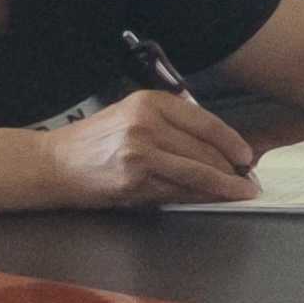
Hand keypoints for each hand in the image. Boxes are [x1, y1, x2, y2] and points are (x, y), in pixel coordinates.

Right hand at [40, 91, 256, 205]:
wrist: (55, 163)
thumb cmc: (98, 140)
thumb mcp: (133, 115)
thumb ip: (172, 124)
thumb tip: (219, 145)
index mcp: (150, 103)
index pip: (206, 123)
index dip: (233, 142)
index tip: (247, 155)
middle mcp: (147, 125)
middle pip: (206, 151)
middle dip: (231, 168)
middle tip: (248, 178)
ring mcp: (141, 154)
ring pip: (198, 173)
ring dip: (224, 187)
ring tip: (241, 192)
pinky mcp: (135, 181)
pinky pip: (179, 191)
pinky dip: (200, 197)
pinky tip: (214, 199)